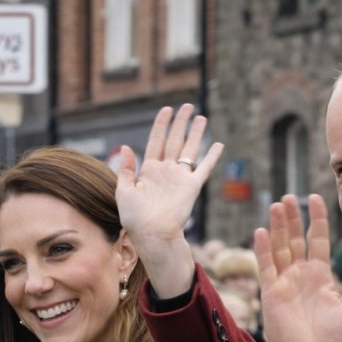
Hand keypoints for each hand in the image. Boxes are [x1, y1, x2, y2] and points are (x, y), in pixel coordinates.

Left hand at [114, 104, 223, 297]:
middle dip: (180, 123)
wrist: (152, 234)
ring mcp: (179, 178)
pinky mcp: (192, 187)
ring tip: (201, 117)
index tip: (167, 109)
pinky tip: (218, 144)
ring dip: (195, 133)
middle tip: (187, 106)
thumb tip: (127, 147)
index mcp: (148, 170)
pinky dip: (212, 156)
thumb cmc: (135, 218)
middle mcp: (165, 171)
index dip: (161, 125)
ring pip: (190, 149)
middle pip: (175, 140)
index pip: (156, 141)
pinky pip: (204, 168)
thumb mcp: (124, 191)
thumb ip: (126, 169)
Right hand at [254, 194, 341, 341]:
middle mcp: (300, 274)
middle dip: (292, 218)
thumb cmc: (332, 338)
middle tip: (289, 197)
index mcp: (320, 274)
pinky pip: (266, 267)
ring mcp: (284, 282)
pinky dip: (263, 250)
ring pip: (279, 248)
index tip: (315, 198)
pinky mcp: (271, 293)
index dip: (316, 219)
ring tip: (276, 206)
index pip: (317, 239)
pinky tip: (261, 232)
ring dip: (277, 227)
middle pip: (294, 239)